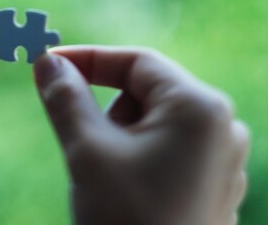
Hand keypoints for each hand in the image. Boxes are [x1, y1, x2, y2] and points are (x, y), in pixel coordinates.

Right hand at [34, 46, 247, 224]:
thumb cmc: (125, 220)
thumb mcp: (87, 151)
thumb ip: (65, 98)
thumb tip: (45, 62)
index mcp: (199, 108)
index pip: (136, 61)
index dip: (87, 59)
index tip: (47, 65)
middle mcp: (221, 127)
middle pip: (146, 92)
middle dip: (106, 108)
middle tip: (83, 143)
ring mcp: (221, 159)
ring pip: (154, 123)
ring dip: (118, 135)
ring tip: (107, 178)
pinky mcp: (211, 185)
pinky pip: (167, 150)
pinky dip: (135, 155)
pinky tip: (126, 191)